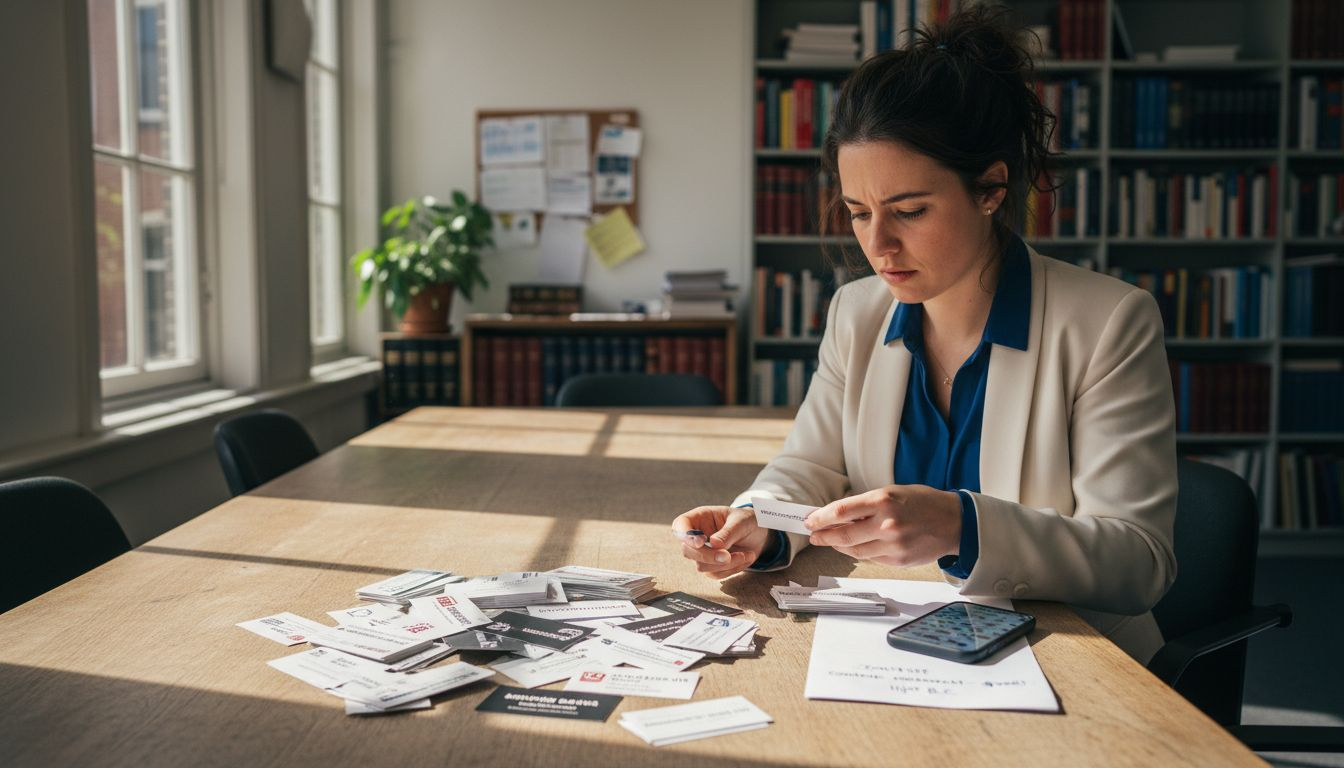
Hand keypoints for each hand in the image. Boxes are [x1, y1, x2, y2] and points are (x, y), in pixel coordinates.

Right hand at [671, 506, 770, 579]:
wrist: (759, 533)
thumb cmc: (746, 521)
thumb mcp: (741, 521)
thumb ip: (728, 532)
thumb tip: (714, 544)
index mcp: (700, 518)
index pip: (680, 525)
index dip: (685, 535)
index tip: (701, 542)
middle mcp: (697, 535)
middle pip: (688, 551)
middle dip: (708, 556)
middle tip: (727, 556)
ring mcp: (703, 552)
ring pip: (701, 566)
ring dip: (724, 565)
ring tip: (745, 554)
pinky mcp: (712, 566)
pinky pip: (715, 574)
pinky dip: (732, 569)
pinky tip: (745, 558)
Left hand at [804, 485, 962, 566]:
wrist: (954, 522)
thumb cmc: (923, 503)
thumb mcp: (892, 493)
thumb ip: (865, 505)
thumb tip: (837, 516)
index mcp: (884, 501)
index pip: (841, 511)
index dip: (821, 518)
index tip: (810, 520)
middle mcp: (887, 524)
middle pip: (843, 535)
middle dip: (823, 536)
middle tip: (813, 535)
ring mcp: (893, 545)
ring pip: (854, 551)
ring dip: (838, 546)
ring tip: (830, 540)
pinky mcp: (898, 560)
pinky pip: (870, 558)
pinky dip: (858, 553)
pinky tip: (853, 547)